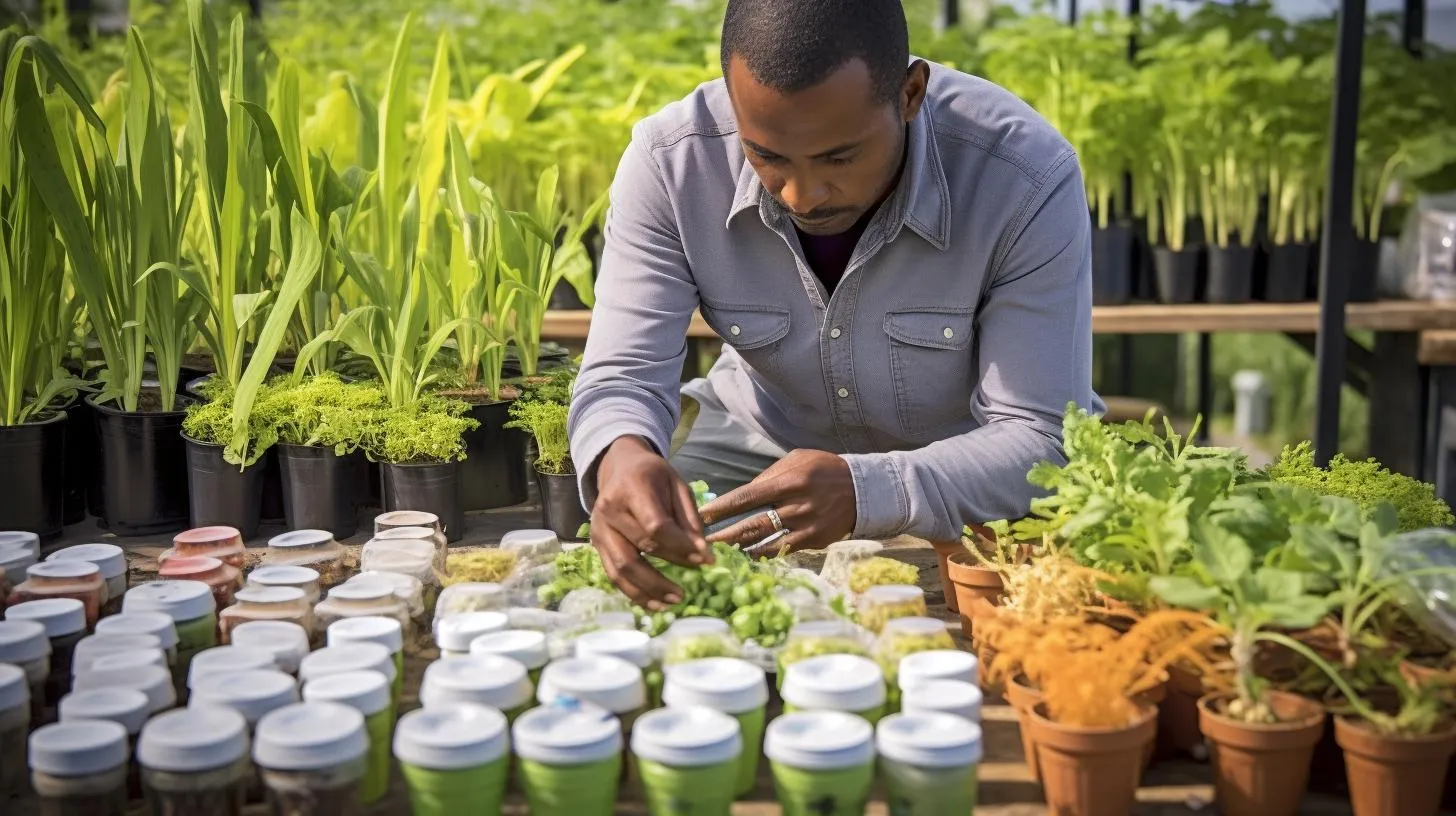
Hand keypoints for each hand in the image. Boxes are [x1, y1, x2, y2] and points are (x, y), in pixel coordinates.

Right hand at [591, 435, 711, 608]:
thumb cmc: (653, 476)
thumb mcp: (678, 485)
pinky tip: (655, 604)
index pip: (655, 525)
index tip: (704, 560)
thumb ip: (689, 517)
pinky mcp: (597, 545)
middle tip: (689, 588)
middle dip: (667, 571)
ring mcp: (600, 529)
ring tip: (674, 601)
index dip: (680, 546)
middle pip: (638, 548)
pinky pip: (614, 574)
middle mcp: (610, 509)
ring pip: (622, 568)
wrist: (620, 468)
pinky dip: (634, 593)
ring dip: (649, 590)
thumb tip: (702, 552)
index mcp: (632, 488)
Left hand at [699, 449, 856, 554]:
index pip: (746, 497)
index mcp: (788, 481)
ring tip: (717, 554)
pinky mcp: (813, 541)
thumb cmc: (824, 470)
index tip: (701, 517)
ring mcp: (805, 527)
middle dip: (722, 536)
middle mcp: (795, 506)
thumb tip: (743, 494)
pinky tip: (746, 556)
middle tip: (699, 543)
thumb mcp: (797, 460)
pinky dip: (761, 554)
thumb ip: (770, 475)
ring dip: (738, 550)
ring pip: (764, 543)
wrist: (863, 489)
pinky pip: (781, 551)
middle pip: (750, 525)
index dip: (721, 509)